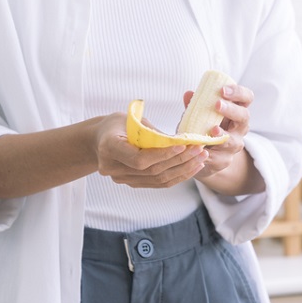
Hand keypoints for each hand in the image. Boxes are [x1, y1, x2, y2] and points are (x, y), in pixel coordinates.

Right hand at [93, 113, 207, 187]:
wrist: (100, 139)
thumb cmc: (117, 124)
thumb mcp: (131, 119)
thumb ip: (151, 133)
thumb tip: (180, 141)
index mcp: (109, 148)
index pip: (139, 159)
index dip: (162, 155)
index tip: (182, 145)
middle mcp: (113, 168)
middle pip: (153, 170)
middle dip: (180, 160)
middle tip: (200, 150)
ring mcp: (122, 179)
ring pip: (158, 179)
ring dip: (183, 170)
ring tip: (201, 159)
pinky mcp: (132, 183)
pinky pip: (158, 183)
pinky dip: (177, 176)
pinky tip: (192, 167)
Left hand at [183, 84, 254, 182]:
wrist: (203, 155)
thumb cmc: (203, 128)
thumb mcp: (199, 115)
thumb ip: (195, 106)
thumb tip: (188, 94)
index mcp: (237, 111)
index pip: (246, 98)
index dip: (238, 92)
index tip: (223, 90)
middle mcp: (240, 127)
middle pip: (244, 116)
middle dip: (231, 110)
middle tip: (217, 104)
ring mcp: (234, 145)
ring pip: (233, 140)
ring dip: (223, 134)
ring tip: (213, 130)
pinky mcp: (224, 160)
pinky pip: (219, 157)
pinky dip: (209, 153)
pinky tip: (201, 149)